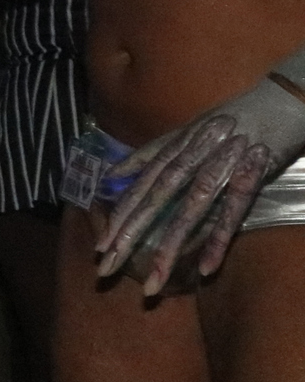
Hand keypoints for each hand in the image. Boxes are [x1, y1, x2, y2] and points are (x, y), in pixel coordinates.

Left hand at [99, 72, 304, 290]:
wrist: (282, 98)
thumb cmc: (231, 117)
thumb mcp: (186, 130)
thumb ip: (149, 154)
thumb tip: (111, 174)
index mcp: (176, 147)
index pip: (141, 187)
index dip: (119, 217)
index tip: (99, 247)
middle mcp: (194, 156)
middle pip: (156, 201)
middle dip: (130, 236)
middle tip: (106, 269)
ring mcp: (223, 165)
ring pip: (190, 211)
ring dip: (169, 247)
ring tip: (151, 283)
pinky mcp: (253, 174)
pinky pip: (234, 212)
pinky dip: (220, 239)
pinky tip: (204, 268)